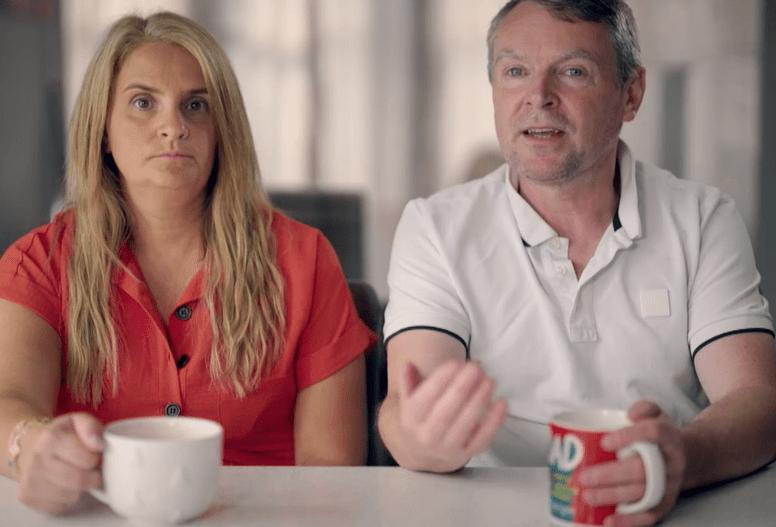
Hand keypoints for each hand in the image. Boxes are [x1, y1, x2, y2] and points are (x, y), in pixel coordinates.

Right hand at [16, 412, 104, 513]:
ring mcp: (30, 481)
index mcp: (50, 439)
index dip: (95, 459)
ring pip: (72, 496)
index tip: (93, 456)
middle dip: (93, 477)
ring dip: (81, 488)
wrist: (29, 447)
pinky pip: (61, 506)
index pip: (87, 460)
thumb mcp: (78, 420)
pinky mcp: (28, 497)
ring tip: (76, 474)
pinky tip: (63, 484)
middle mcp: (37, 461)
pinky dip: (68, 497)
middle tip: (92, 470)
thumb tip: (99, 445)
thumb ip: (92, 427)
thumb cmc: (61, 435)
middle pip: (80, 481)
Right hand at [398, 359, 507, 471]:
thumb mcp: (409, 400)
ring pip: (466, 422)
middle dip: (464, 384)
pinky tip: (501, 402)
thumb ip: (408, 381)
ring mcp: (448, 448)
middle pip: (448, 408)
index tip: (457, 362)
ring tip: (489, 380)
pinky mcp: (467, 454)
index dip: (444, 376)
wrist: (425, 455)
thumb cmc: (422, 419)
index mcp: (411, 419)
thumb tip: (409, 364)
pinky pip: (483, 438)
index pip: (428, 394)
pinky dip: (495, 421)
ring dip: (480, 398)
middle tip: (476, 367)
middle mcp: (427, 436)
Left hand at [577, 400, 686, 526]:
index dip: (629, 436)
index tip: (604, 442)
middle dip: (610, 475)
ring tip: (587, 495)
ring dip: (612, 497)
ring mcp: (669, 486)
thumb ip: (644, 407)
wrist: (687, 457)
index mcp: (670, 438)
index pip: (654, 433)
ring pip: (642, 494)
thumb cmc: (660, 436)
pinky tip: (607, 520)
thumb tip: (631, 413)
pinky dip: (629, 521)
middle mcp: (672, 464)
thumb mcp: (656, 414)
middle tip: (584, 476)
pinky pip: (649, 516)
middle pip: (641, 470)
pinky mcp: (665, 504)